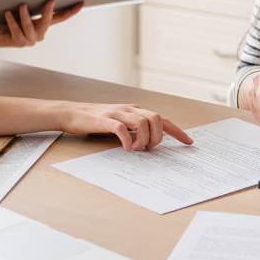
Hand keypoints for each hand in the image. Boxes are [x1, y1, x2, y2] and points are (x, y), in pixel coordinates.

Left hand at [0, 0, 81, 47]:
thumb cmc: (7, 18)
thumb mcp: (21, 9)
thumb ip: (30, 2)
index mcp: (43, 25)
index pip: (60, 17)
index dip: (71, 11)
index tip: (82, 2)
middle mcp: (39, 34)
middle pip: (47, 22)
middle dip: (48, 11)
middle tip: (50, 0)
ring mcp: (29, 40)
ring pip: (29, 27)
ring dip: (25, 15)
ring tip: (22, 5)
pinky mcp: (18, 42)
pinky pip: (16, 30)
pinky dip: (12, 21)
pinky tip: (8, 13)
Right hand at [57, 102, 192, 151]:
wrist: (71, 113)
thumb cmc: (97, 121)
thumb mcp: (120, 123)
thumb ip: (135, 129)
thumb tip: (150, 143)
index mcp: (136, 110)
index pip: (162, 119)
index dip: (177, 131)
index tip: (189, 142)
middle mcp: (130, 109)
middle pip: (157, 118)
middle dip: (158, 137)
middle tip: (150, 149)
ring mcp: (117, 113)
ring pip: (143, 122)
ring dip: (145, 139)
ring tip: (137, 149)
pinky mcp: (105, 120)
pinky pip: (121, 128)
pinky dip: (128, 140)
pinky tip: (127, 149)